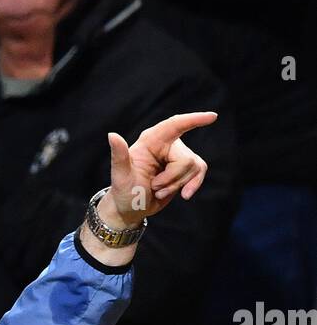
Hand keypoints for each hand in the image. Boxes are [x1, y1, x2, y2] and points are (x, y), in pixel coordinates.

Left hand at [102, 111, 215, 226]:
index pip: (174, 125)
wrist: (131, 208)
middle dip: (172, 179)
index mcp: (150, 140)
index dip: (194, 120)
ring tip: (159, 191)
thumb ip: (119, 155)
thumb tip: (112, 135)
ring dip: (177, 185)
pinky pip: (200, 171)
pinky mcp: (184, 169)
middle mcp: (166, 144)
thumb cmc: (123, 191)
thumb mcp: (120, 176)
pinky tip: (185, 195)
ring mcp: (176, 156)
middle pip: (185, 159)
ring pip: (194, 167)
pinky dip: (194, 185)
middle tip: (154, 187)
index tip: (212, 116)